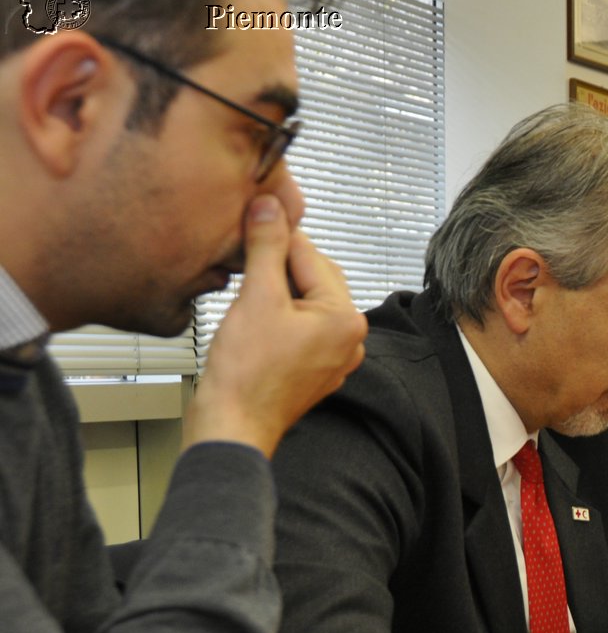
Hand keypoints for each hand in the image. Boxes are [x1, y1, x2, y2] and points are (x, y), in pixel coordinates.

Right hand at [184, 195, 366, 455]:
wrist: (232, 424)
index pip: (312, 256)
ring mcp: (334, 356)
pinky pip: (301, 329)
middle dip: (279, 264)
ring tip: (246, 290)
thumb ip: (265, 247)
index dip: (276, 236)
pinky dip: (279, 316)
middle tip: (244, 254)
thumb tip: (270, 208)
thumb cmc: (247, 374)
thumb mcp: (256, 297)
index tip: (254, 217)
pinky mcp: (315, 369)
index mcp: (345, 318)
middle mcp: (349, 338)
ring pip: (306, 303)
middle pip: (314, 278)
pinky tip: (253, 317)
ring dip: (278, 289)